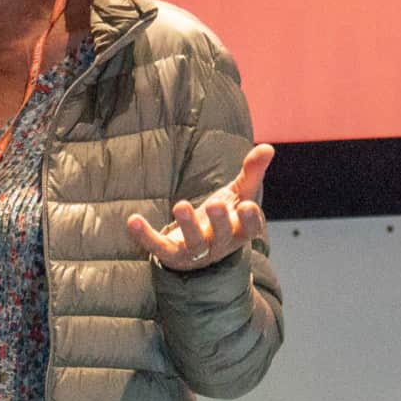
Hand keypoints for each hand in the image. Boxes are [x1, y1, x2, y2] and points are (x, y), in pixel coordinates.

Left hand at [126, 143, 272, 270]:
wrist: (197, 251)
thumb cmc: (223, 217)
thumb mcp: (239, 194)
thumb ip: (252, 172)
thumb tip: (268, 147)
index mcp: (239, 231)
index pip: (250, 228)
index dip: (250, 220)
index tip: (247, 206)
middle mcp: (220, 244)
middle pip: (222, 236)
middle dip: (219, 221)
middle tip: (215, 204)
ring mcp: (195, 252)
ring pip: (194, 243)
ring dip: (187, 225)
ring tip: (181, 205)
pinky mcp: (171, 254)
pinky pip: (158, 247)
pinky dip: (145, 236)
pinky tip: (133, 220)